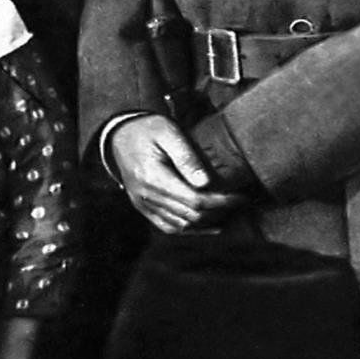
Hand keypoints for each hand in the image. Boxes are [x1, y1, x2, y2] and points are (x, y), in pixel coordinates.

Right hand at [110, 114, 246, 232]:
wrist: (119, 134)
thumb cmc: (147, 129)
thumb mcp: (168, 132)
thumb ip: (186, 157)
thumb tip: (205, 183)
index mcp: (153, 178)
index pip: (194, 200)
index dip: (221, 202)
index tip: (240, 196)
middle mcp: (146, 197)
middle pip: (191, 216)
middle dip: (219, 211)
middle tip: (240, 202)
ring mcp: (143, 205)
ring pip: (182, 226)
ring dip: (208, 222)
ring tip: (230, 212)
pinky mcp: (144, 208)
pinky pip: (169, 227)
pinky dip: (191, 229)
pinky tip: (209, 225)